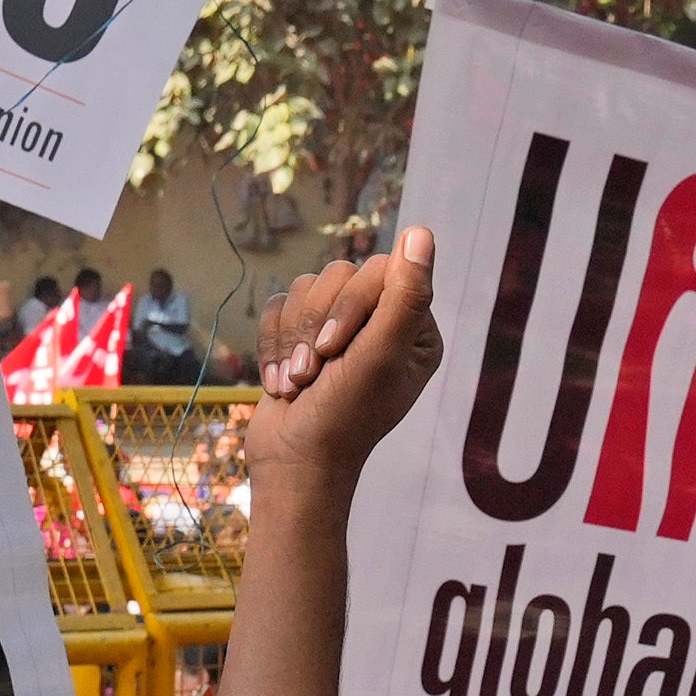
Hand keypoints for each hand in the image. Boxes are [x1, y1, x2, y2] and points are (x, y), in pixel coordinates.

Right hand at [247, 235, 439, 502]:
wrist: (293, 463)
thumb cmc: (343, 417)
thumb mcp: (380, 356)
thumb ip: (405, 295)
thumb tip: (421, 233)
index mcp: (415, 330)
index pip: (382, 271)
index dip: (350, 305)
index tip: (336, 349)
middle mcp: (382, 324)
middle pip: (340, 275)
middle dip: (316, 325)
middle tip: (314, 370)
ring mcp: (340, 329)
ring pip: (306, 287)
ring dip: (293, 338)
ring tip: (296, 382)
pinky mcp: (302, 335)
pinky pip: (280, 305)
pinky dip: (273, 344)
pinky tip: (279, 383)